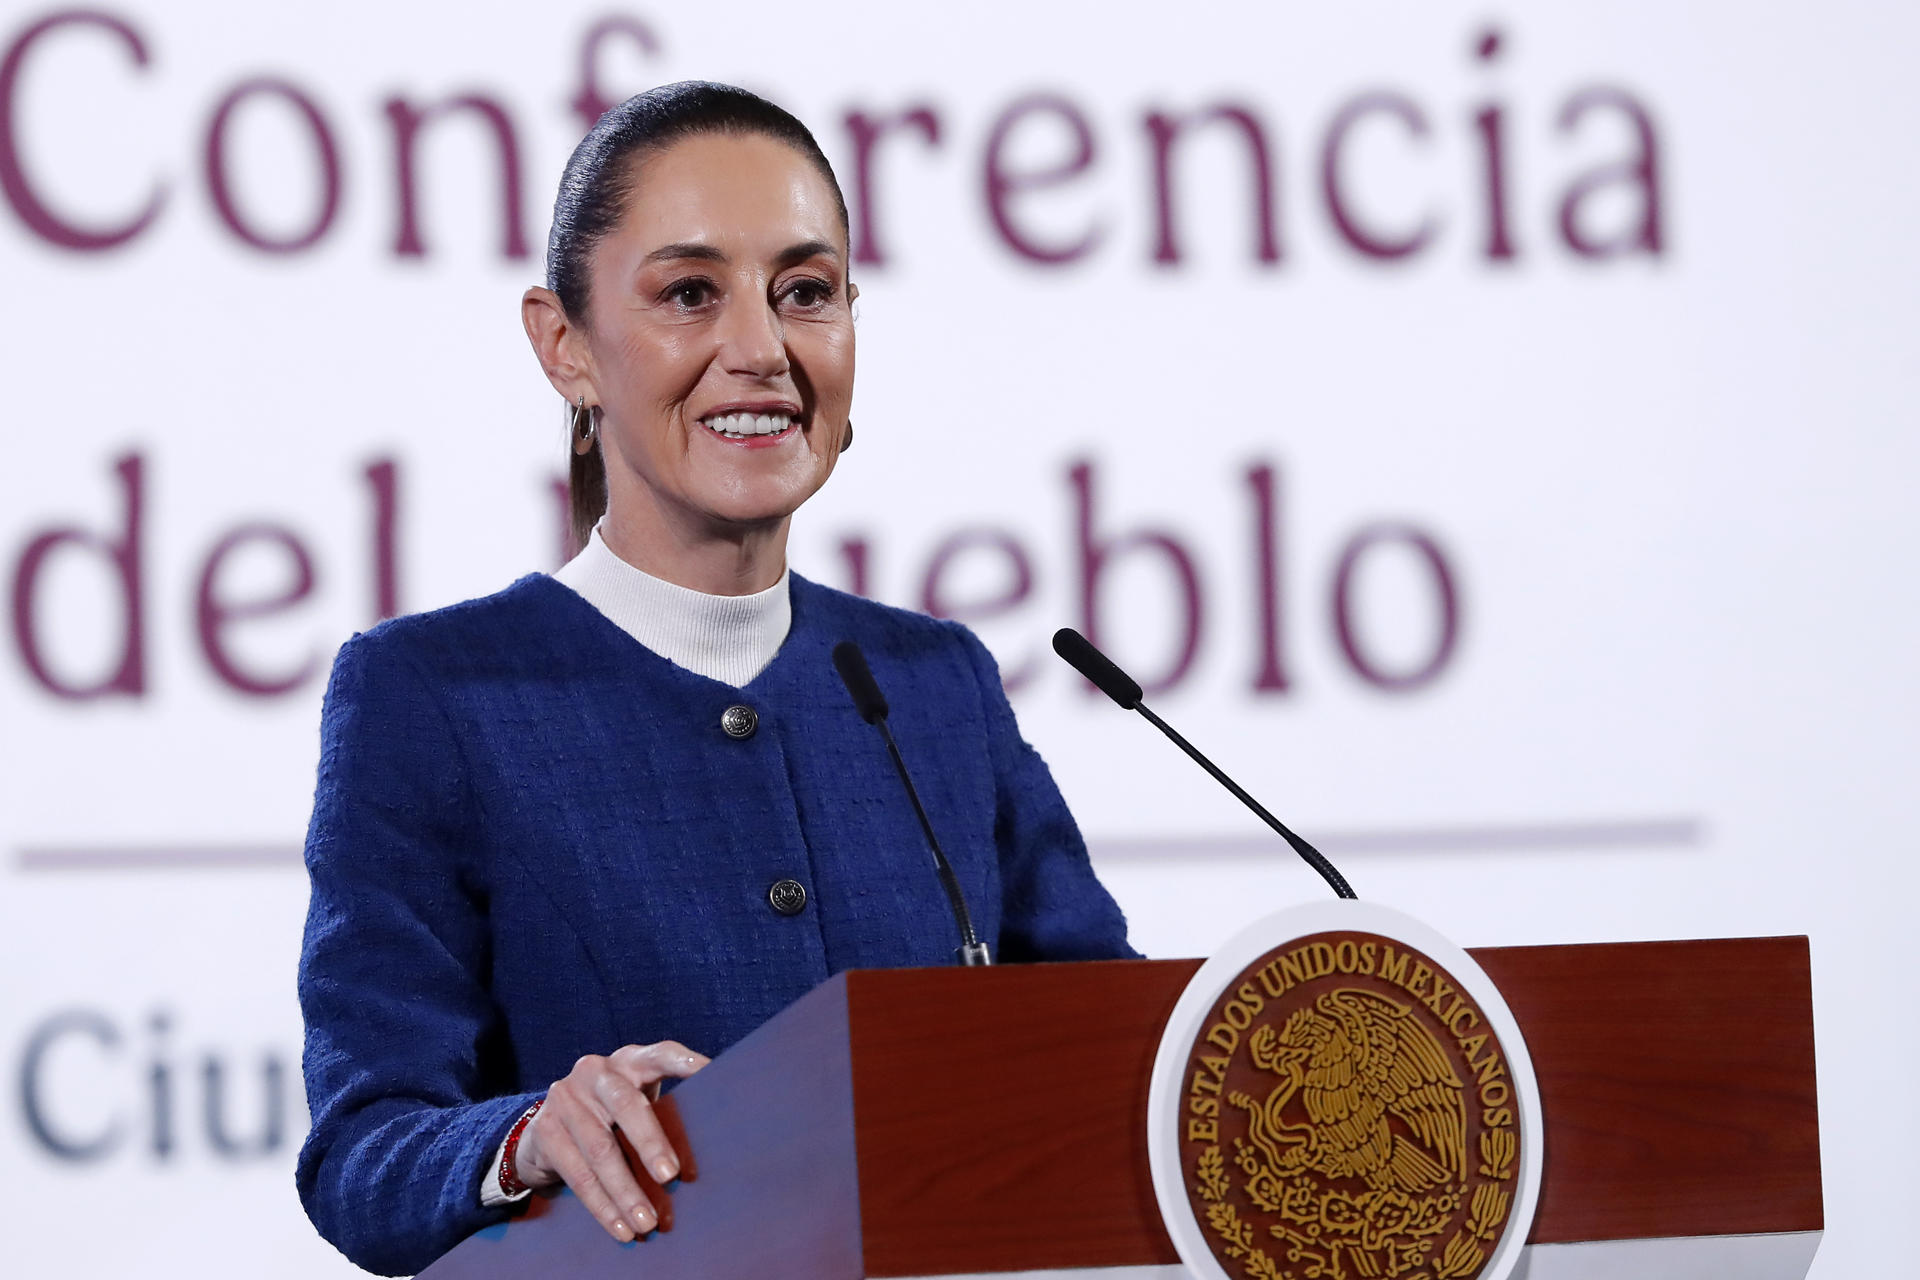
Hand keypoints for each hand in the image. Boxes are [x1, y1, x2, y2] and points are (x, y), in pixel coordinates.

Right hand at [513, 1041, 708, 1240]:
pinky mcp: (545, 1131)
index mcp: (630, 1060)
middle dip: (651, 1144)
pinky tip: (621, 1229)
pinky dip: (603, 1207)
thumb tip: (720, 1145)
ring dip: (627, 1192)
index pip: (660, 1054)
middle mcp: (596, 1072)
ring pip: (601, 1149)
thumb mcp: (638, 1103)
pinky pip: (578, 1175)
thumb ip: (668, 1111)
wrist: (548, 1132)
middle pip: (627, 1105)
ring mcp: (566, 1098)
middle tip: (671, 1177)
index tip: (709, 1074)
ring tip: (648, 1223)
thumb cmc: (614, 1118)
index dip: (684, 1062)